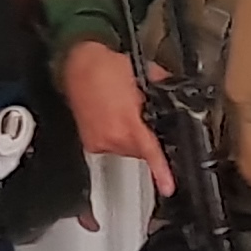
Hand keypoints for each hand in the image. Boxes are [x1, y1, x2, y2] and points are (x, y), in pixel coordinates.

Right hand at [58, 36, 174, 193]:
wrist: (77, 63)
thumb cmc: (105, 66)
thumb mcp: (142, 74)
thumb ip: (161, 87)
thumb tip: (173, 92)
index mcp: (127, 121)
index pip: (149, 151)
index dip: (161, 171)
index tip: (168, 186)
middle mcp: (112, 135)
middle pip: (140, 150)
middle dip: (147, 139)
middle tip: (145, 118)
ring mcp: (99, 141)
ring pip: (126, 150)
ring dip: (132, 138)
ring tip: (127, 114)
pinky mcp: (90, 142)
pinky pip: (112, 146)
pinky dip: (118, 137)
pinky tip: (116, 119)